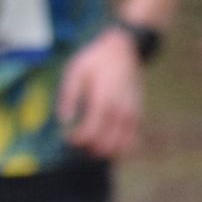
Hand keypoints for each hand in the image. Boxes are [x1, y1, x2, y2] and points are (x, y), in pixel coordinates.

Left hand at [57, 25, 143, 158]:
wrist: (122, 50)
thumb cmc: (95, 61)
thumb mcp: (75, 72)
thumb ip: (68, 97)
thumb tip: (63, 121)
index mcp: (103, 100)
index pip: (90, 133)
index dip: (77, 140)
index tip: (67, 137)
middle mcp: (120, 110)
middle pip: (106, 145)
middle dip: (89, 149)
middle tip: (77, 141)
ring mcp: (132, 114)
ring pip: (121, 147)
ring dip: (104, 151)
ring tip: (90, 145)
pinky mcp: (138, 115)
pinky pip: (132, 141)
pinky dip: (119, 148)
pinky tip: (106, 143)